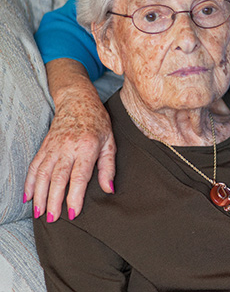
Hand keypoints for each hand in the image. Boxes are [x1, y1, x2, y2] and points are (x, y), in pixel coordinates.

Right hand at [23, 59, 115, 221]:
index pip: (78, 176)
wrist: (78, 100)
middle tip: (52, 219)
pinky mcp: (45, 146)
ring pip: (42, 174)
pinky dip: (29, 182)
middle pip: (57, 178)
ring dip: (39, 195)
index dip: (74, 196)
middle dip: (53, 201)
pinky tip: (28, 196)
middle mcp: (67, 147)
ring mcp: (53, 146)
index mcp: (87, 147)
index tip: (73, 213)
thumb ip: (108, 167)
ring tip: (39, 213)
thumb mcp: (110, 142)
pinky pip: (34, 166)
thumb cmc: (98, 122)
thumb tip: (108, 189)